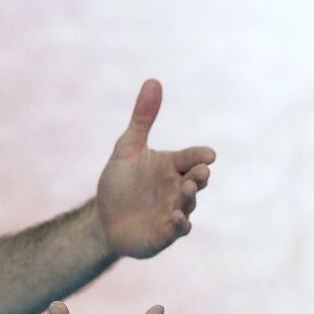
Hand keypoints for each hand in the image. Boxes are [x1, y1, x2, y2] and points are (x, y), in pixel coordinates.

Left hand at [96, 79, 214, 258]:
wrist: (104, 218)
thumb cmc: (120, 182)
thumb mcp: (128, 147)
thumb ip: (142, 118)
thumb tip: (153, 80)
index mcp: (172, 166)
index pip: (191, 157)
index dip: (200, 156)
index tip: (209, 155)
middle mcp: (178, 189)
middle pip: (195, 181)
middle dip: (199, 176)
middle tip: (201, 170)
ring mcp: (173, 212)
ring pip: (188, 204)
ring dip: (189, 198)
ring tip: (186, 190)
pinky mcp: (164, 234)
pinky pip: (177, 229)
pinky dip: (179, 224)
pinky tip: (176, 217)